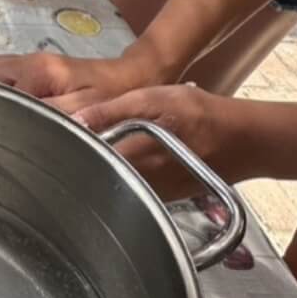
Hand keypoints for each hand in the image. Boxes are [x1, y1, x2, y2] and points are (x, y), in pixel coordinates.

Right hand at [0, 51, 150, 114]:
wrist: (132, 75)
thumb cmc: (111, 94)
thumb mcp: (84, 109)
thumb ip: (52, 114)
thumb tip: (22, 122)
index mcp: (38, 71)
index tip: (5, 134)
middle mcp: (31, 61)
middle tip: (6, 123)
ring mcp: (34, 61)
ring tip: (13, 116)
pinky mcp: (39, 65)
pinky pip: (9, 73)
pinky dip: (7, 87)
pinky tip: (23, 107)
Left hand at [73, 84, 248, 200]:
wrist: (240, 140)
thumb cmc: (197, 114)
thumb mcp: (152, 99)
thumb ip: (110, 111)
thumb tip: (74, 120)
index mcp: (132, 158)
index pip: (85, 162)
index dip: (67, 153)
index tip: (55, 142)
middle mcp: (139, 183)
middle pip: (95, 178)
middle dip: (78, 165)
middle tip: (66, 148)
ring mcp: (152, 195)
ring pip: (113, 186)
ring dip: (99, 172)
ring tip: (88, 154)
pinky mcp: (163, 198)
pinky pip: (132, 191)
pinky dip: (121, 179)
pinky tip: (119, 163)